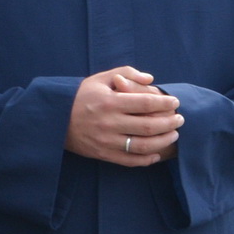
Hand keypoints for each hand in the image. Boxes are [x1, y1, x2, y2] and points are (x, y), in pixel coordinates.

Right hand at [65, 68, 180, 166]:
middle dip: (170, 122)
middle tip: (179, 119)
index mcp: (109, 101)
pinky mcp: (102, 154)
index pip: (146, 102)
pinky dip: (146, 159)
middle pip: (149, 125)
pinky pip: (130, 160)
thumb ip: (126, 73)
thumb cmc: (80, 96)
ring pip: (143, 145)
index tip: (175, 102)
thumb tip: (150, 79)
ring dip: (163, 140)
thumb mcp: (99, 79)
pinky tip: (156, 152)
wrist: (53, 119)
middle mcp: (109, 122)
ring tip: (173, 134)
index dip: (165, 102)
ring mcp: (106, 140)